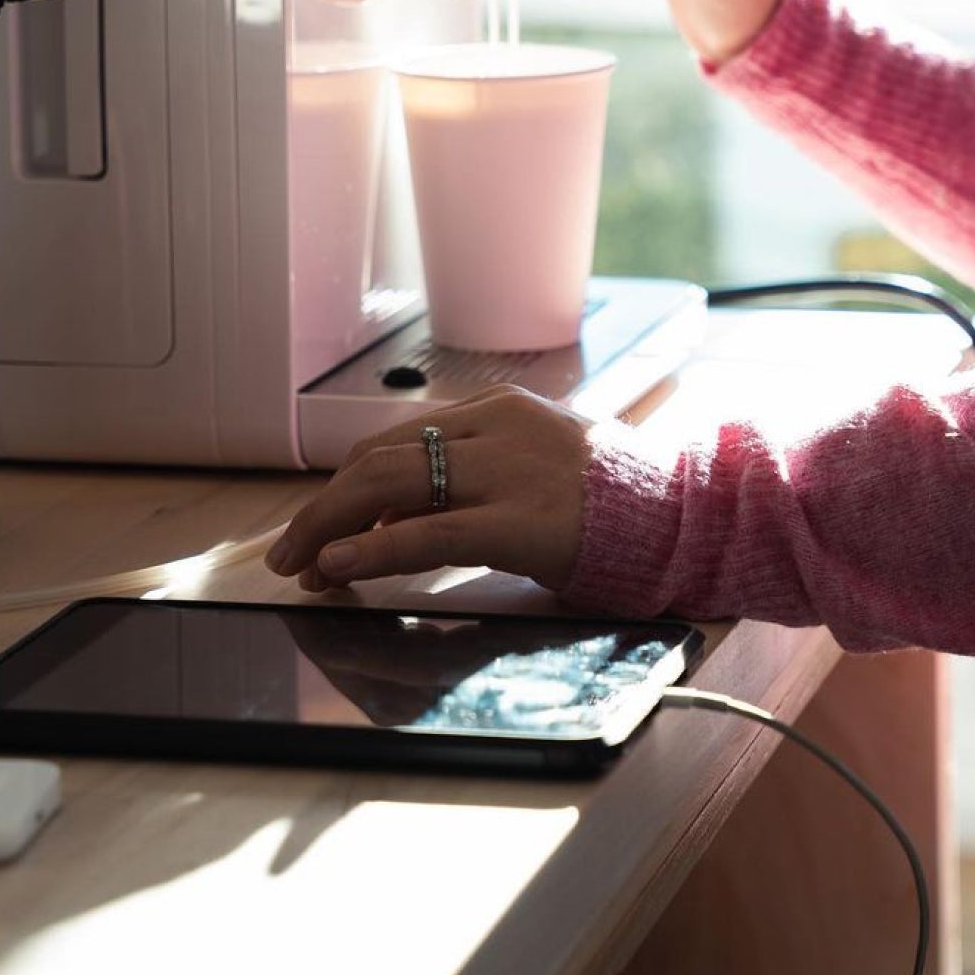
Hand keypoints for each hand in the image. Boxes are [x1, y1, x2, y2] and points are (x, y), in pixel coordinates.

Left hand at [264, 388, 591, 593]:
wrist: (686, 515)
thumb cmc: (614, 502)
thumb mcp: (537, 465)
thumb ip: (474, 479)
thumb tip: (397, 519)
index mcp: (496, 409)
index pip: (397, 440)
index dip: (348, 484)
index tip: (322, 522)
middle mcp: (492, 428)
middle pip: (379, 458)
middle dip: (325, 505)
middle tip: (288, 548)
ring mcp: (505, 471)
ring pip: (390, 485)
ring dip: (331, 525)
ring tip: (299, 563)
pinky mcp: (517, 521)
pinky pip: (427, 533)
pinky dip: (372, 548)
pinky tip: (337, 565)